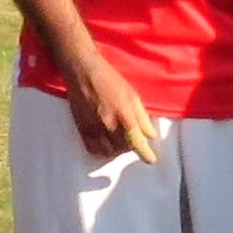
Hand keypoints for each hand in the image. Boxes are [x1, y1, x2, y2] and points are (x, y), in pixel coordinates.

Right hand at [62, 49, 164, 163]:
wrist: (83, 72)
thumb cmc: (111, 80)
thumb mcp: (132, 95)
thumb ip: (142, 116)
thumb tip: (150, 135)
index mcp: (124, 115)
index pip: (137, 141)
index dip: (145, 154)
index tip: (151, 160)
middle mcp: (109, 125)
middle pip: (123, 148)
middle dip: (131, 147)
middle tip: (132, 140)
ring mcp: (94, 128)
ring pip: (108, 151)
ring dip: (116, 151)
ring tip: (119, 142)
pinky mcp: (81, 129)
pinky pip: (93, 149)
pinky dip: (101, 150)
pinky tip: (105, 144)